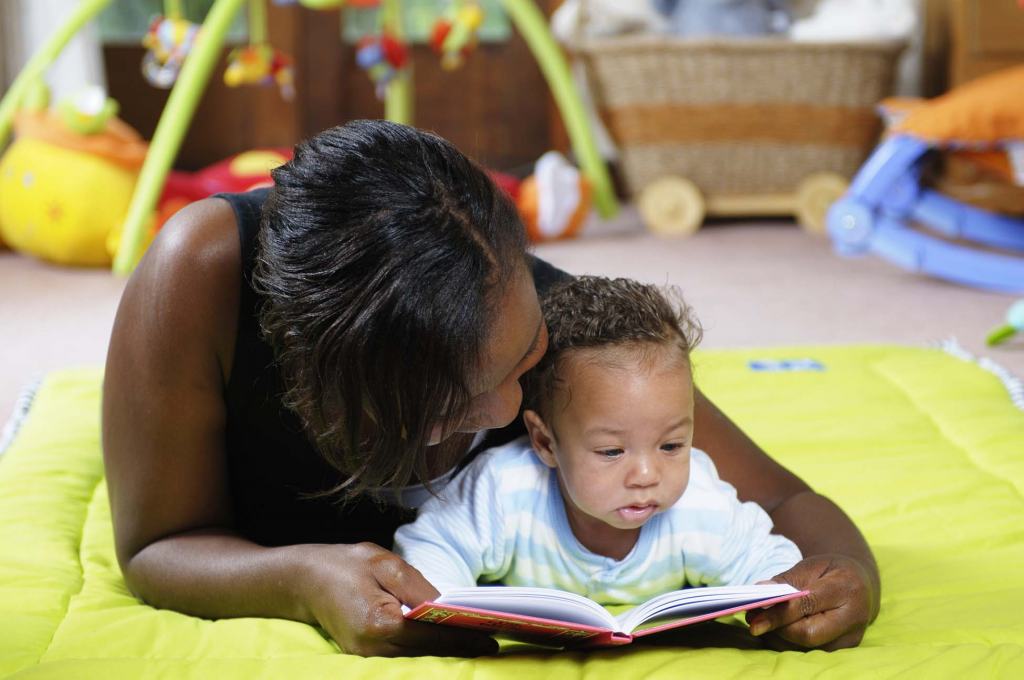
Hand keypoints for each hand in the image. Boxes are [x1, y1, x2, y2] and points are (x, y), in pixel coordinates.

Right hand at [298, 542, 498, 656]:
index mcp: (378, 622)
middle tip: (493, 640)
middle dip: (459, 646)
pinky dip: (426, 648)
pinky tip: (444, 638)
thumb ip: (418, 586)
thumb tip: (446, 606)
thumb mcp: (383, 563)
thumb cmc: (343, 566)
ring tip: (476, 640)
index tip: (490, 638)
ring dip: (444, 649)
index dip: (463, 637)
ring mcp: (366, 656)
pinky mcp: (363, 655)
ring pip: (416, 657)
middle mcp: (372, 647)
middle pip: (427, 652)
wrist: (302, 581)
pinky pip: (402, 654)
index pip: (431, 635)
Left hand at [746, 554, 878, 650]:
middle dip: (776, 628)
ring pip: (806, 647)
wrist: (862, 584)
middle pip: (808, 634)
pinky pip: (809, 651)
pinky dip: (787, 641)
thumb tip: (761, 590)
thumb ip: (787, 580)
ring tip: (759, 620)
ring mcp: (850, 638)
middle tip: (752, 617)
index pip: (809, 605)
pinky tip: (774, 629)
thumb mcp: (811, 565)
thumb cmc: (832, 571)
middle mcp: (853, 618)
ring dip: (777, 636)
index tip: (753, 617)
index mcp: (847, 588)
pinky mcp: (843, 649)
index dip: (779, 613)